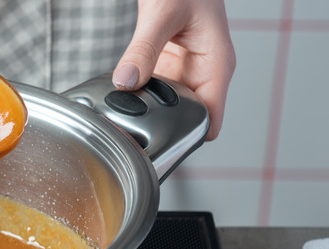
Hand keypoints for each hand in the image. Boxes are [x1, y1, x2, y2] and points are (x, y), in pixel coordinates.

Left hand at [112, 0, 235, 140]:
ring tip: (122, 111)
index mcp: (216, 64)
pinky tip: (122, 93)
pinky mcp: (166, 64)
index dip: (187, 135)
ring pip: (165, 105)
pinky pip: (152, 88)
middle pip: (184, 116)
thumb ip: (143, 49)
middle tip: (130, 129)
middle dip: (160, 124)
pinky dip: (138, 93)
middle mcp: (202, 71)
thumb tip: (126, 81)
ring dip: (146, 109)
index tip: (160, 144)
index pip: (209, 118)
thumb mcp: (162, 14)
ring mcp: (183, 69)